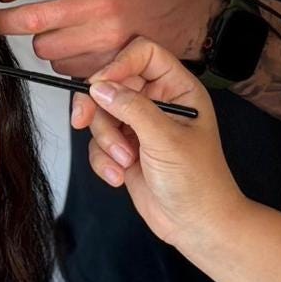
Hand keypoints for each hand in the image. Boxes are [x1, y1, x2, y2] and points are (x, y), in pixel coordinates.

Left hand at [0, 0, 219, 79]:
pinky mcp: (106, 62)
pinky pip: (63, 65)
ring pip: (44, 47)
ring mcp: (102, 37)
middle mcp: (96, 5)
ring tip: (45, 25)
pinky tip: (69, 40)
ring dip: (36, 38)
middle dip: (1, 20)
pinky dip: (59, 55)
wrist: (181, 7)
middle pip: (29, 20)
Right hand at [74, 36, 244, 250]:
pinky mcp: (125, 149)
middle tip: (83, 120)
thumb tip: (99, 86)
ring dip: (105, 140)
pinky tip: (119, 177)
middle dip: (99, 107)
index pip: (144, 54)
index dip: (119, 64)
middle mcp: (158, 102)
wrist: (197, 226)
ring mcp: (140, 126)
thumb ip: (132, 108)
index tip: (99, 85)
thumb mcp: (165, 139)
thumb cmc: (197, 181)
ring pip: (102, 114)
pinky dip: (103, 160)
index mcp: (179, 89)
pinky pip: (98, 142)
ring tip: (124, 162)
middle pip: (113, 83)